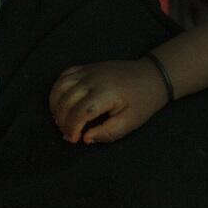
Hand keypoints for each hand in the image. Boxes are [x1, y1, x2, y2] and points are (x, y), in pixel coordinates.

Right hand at [49, 59, 170, 143]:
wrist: (152, 75)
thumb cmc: (144, 101)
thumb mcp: (131, 122)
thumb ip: (108, 133)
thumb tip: (85, 138)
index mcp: (106, 93)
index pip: (78, 112)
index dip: (72, 128)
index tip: (74, 139)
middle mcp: (93, 79)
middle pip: (66, 101)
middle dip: (62, 121)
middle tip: (68, 134)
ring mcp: (88, 71)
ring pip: (60, 87)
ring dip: (55, 106)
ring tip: (60, 119)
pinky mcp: (86, 67)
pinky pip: (64, 76)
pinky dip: (57, 90)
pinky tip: (61, 102)